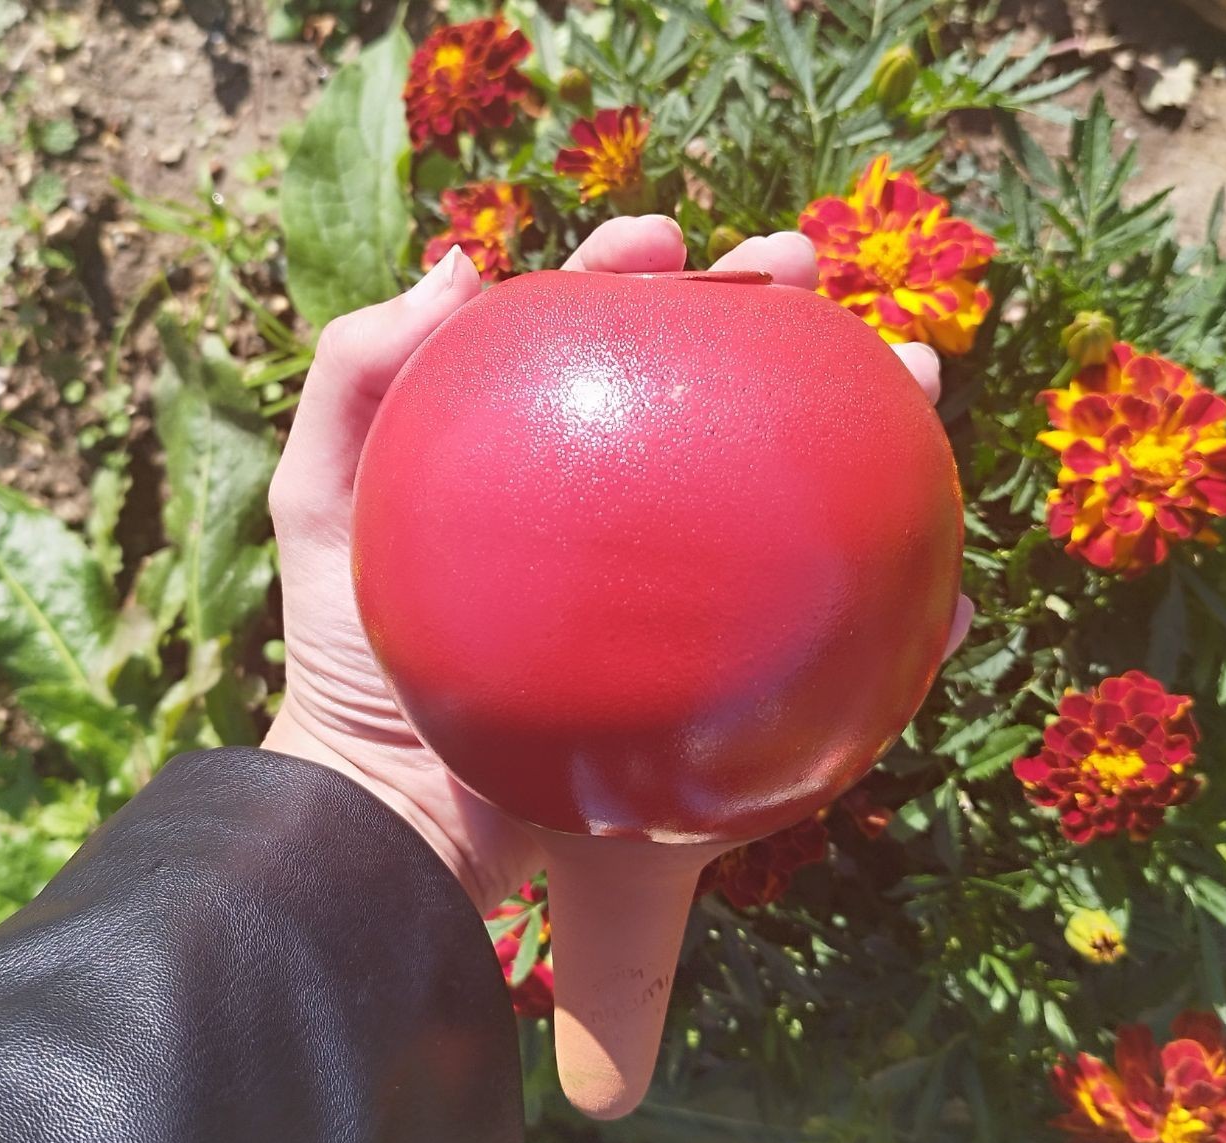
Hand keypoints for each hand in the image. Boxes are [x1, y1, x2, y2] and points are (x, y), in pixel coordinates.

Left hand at [263, 216, 968, 1108]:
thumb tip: (463, 264)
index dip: (624, 274)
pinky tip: (902, 529)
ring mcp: (652, 589)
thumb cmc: (346, 666)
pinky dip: (855, 569)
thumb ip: (355, 378)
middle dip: (755, 314)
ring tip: (907, 369)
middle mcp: (598, 511)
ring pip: (757, 482)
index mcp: (520, 458)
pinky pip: (788, 605)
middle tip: (804, 271)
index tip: (666, 243)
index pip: (583, 340)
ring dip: (835, 413)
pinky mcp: (695, 664)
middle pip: (689, 389)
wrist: (404, 816)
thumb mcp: (317, 507)